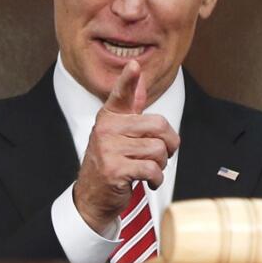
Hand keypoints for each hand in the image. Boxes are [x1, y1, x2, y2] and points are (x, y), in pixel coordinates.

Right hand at [72, 60, 180, 233]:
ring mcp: (108, 149)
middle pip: (159, 125)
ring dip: (161, 165)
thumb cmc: (111, 162)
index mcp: (109, 117)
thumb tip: (140, 79)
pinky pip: (152, 169)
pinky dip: (156, 179)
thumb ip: (130, 108)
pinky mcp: (114, 169)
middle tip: (161, 154)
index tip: (134, 64)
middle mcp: (106, 129)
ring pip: (158, 150)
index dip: (128, 79)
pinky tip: (148, 181)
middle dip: (169, 144)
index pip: (121, 94)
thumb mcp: (118, 133)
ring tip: (149, 169)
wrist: (92, 197)